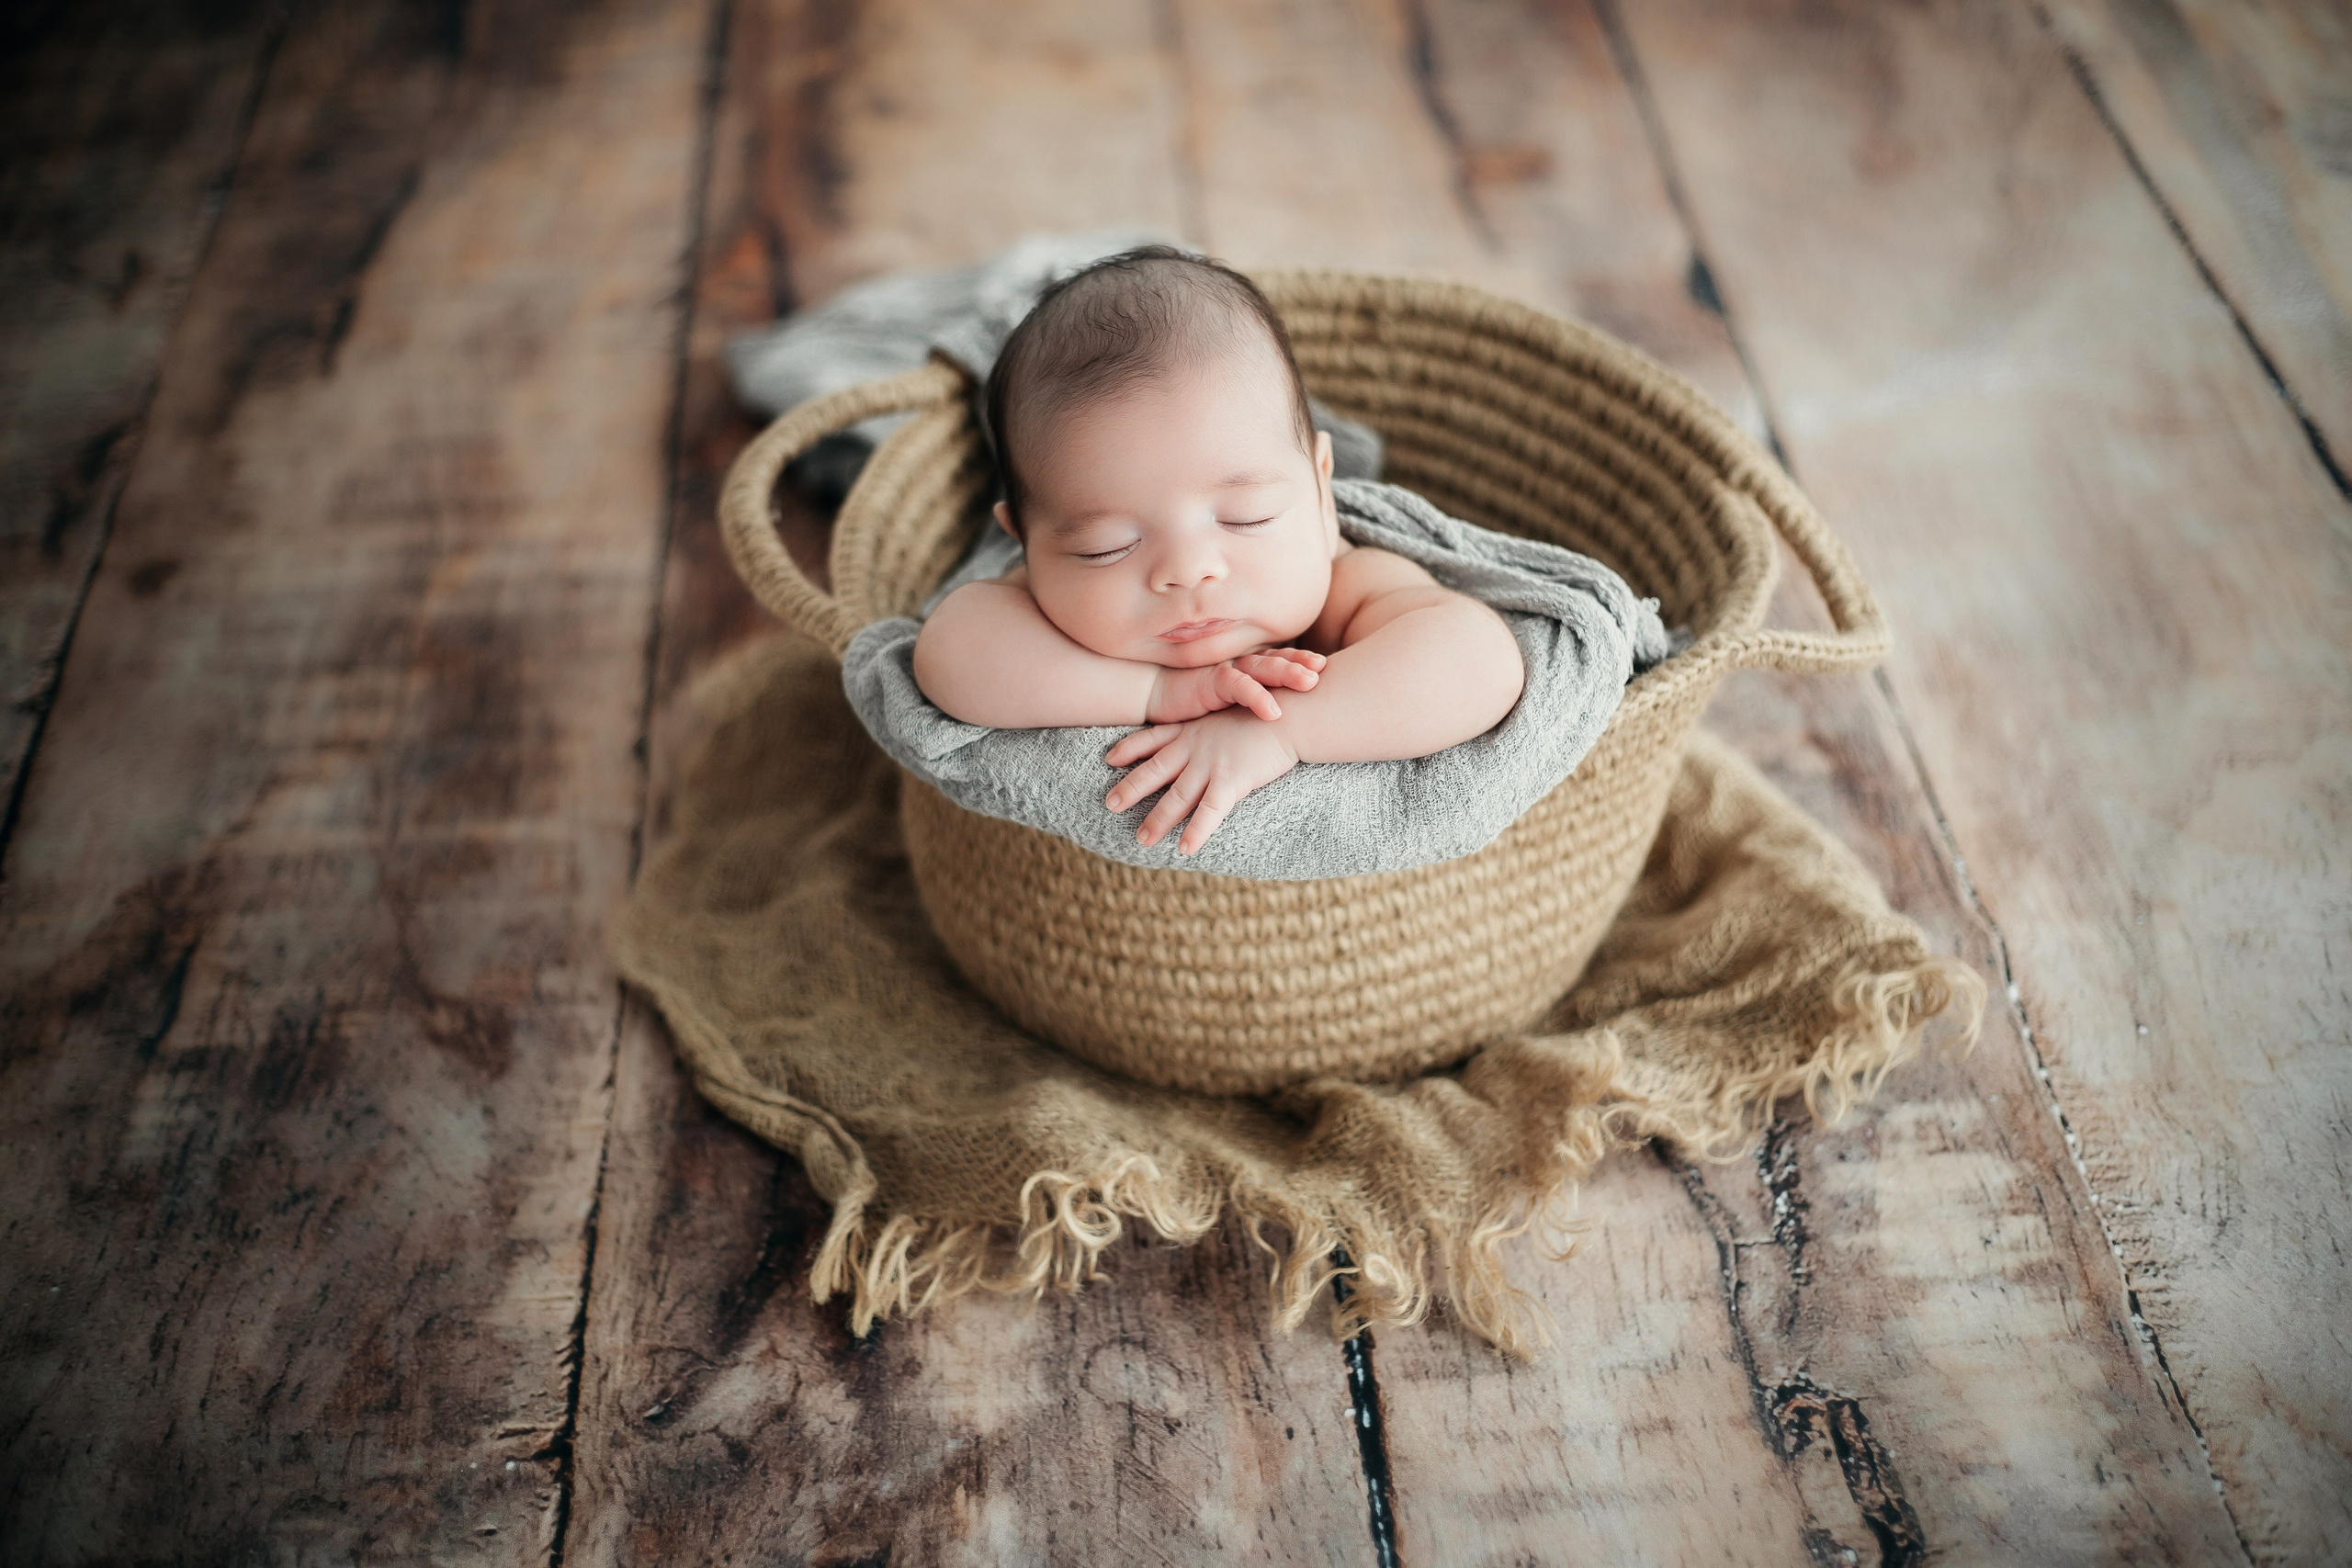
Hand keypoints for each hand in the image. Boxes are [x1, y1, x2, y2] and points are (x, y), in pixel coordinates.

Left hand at [1105, 709, 1302, 854]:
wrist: (1293, 710)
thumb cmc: (1271, 708)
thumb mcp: (1233, 710)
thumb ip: (1219, 726)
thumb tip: (1217, 735)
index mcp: (1195, 728)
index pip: (1153, 738)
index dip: (1130, 749)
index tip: (1110, 758)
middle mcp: (1195, 746)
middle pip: (1155, 770)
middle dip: (1130, 788)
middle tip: (1109, 804)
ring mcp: (1210, 763)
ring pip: (1176, 796)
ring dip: (1157, 819)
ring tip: (1142, 839)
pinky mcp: (1232, 780)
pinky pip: (1209, 812)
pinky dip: (1196, 832)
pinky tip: (1185, 849)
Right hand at [1145, 648, 1323, 723]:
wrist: (1155, 694)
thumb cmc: (1195, 698)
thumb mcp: (1230, 700)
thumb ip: (1254, 698)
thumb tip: (1288, 711)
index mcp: (1248, 666)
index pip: (1280, 659)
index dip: (1302, 660)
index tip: (1327, 667)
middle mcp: (1241, 664)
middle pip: (1277, 659)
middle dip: (1302, 663)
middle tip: (1325, 669)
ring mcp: (1226, 670)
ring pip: (1262, 668)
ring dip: (1287, 674)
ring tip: (1310, 683)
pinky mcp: (1210, 682)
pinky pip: (1238, 687)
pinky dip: (1257, 697)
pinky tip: (1274, 711)